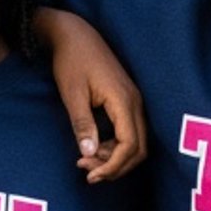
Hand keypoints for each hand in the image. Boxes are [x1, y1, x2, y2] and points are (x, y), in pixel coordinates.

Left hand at [34, 8, 146, 181]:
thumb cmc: (72, 61)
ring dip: (115, 158)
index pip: (130, 145)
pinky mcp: (127, 101)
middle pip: (139, 149)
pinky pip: (130, 132)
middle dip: (115, 167)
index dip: (113, 166)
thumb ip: (82, 124)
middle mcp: (135, 102)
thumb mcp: (72, 94)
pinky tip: (94, 147)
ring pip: (136, 143)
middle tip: (87, 172)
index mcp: (123, 100)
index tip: (91, 175)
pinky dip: (115, 147)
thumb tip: (88, 154)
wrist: (76, 35)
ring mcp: (133, 101)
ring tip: (86, 160)